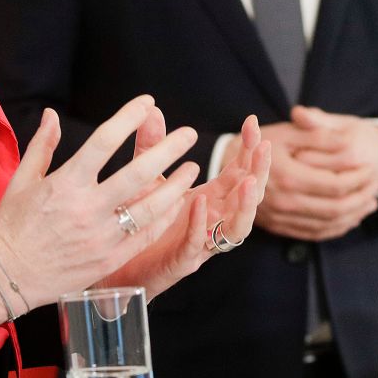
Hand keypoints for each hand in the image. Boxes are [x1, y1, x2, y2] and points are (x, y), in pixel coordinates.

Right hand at [0, 96, 199, 327]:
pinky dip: (164, 218)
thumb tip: (51, 114)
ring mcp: (101, 237)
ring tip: (192, 169)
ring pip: (150, 208)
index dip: (129, 117)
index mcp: (65, 183)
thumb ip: (42, 145)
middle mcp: (87, 208)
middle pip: (138, 173)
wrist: (7, 278)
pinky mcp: (109, 259)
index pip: (104, 141)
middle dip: (169, 150)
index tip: (148, 102)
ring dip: (176, 186)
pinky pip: (145, 236)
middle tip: (190, 134)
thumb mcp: (21, 181)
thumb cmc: (12, 226)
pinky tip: (176, 203)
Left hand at [104, 115, 271, 298]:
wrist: (114, 266)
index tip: (252, 123)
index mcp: (211, 199)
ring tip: (248, 182)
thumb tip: (152, 110)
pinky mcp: (181, 262)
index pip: (240, 171)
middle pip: (249, 197)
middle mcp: (212, 220)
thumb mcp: (146, 177)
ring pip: (236, 227)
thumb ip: (151, 146)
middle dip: (259, 171)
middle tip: (263, 146)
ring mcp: (201, 243)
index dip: (249, 149)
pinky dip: (199, 224)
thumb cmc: (136, 221)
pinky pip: (197, 245)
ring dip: (246, 205)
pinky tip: (198, 202)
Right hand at [251, 105, 377, 241]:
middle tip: (376, 185)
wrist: (225, 166)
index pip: (335, 185)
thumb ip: (317, 136)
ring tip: (370, 202)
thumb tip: (348, 142)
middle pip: (336, 208)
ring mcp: (282, 218)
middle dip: (360, 197)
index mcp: (288, 177)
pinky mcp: (280, 227)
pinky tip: (350, 217)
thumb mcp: (287, 133)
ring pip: (328, 224)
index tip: (371, 167)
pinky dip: (337, 228)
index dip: (358, 178)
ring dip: (354, 214)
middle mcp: (286, 202)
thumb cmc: (258, 145)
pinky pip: (315, 234)